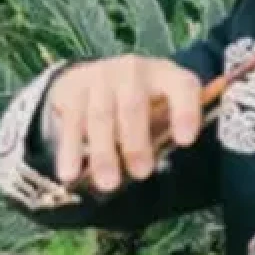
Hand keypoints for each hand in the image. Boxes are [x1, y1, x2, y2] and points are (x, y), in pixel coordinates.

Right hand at [47, 56, 203, 192]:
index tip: (185, 141)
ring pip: (100, 116)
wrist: (104, 75)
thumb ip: (172, 130)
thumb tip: (171, 165)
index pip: (182, 88)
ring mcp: (101, 77)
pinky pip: (71, 123)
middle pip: (134, 106)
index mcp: (168, 76)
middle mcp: (135, 71)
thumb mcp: (168, 107)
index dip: (185, 113)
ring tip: (108, 183)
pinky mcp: (73, 90)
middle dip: (136, 143)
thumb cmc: (148, 100)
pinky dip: (70, 150)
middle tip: (141, 173)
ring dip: (103, 153)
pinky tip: (69, 173)